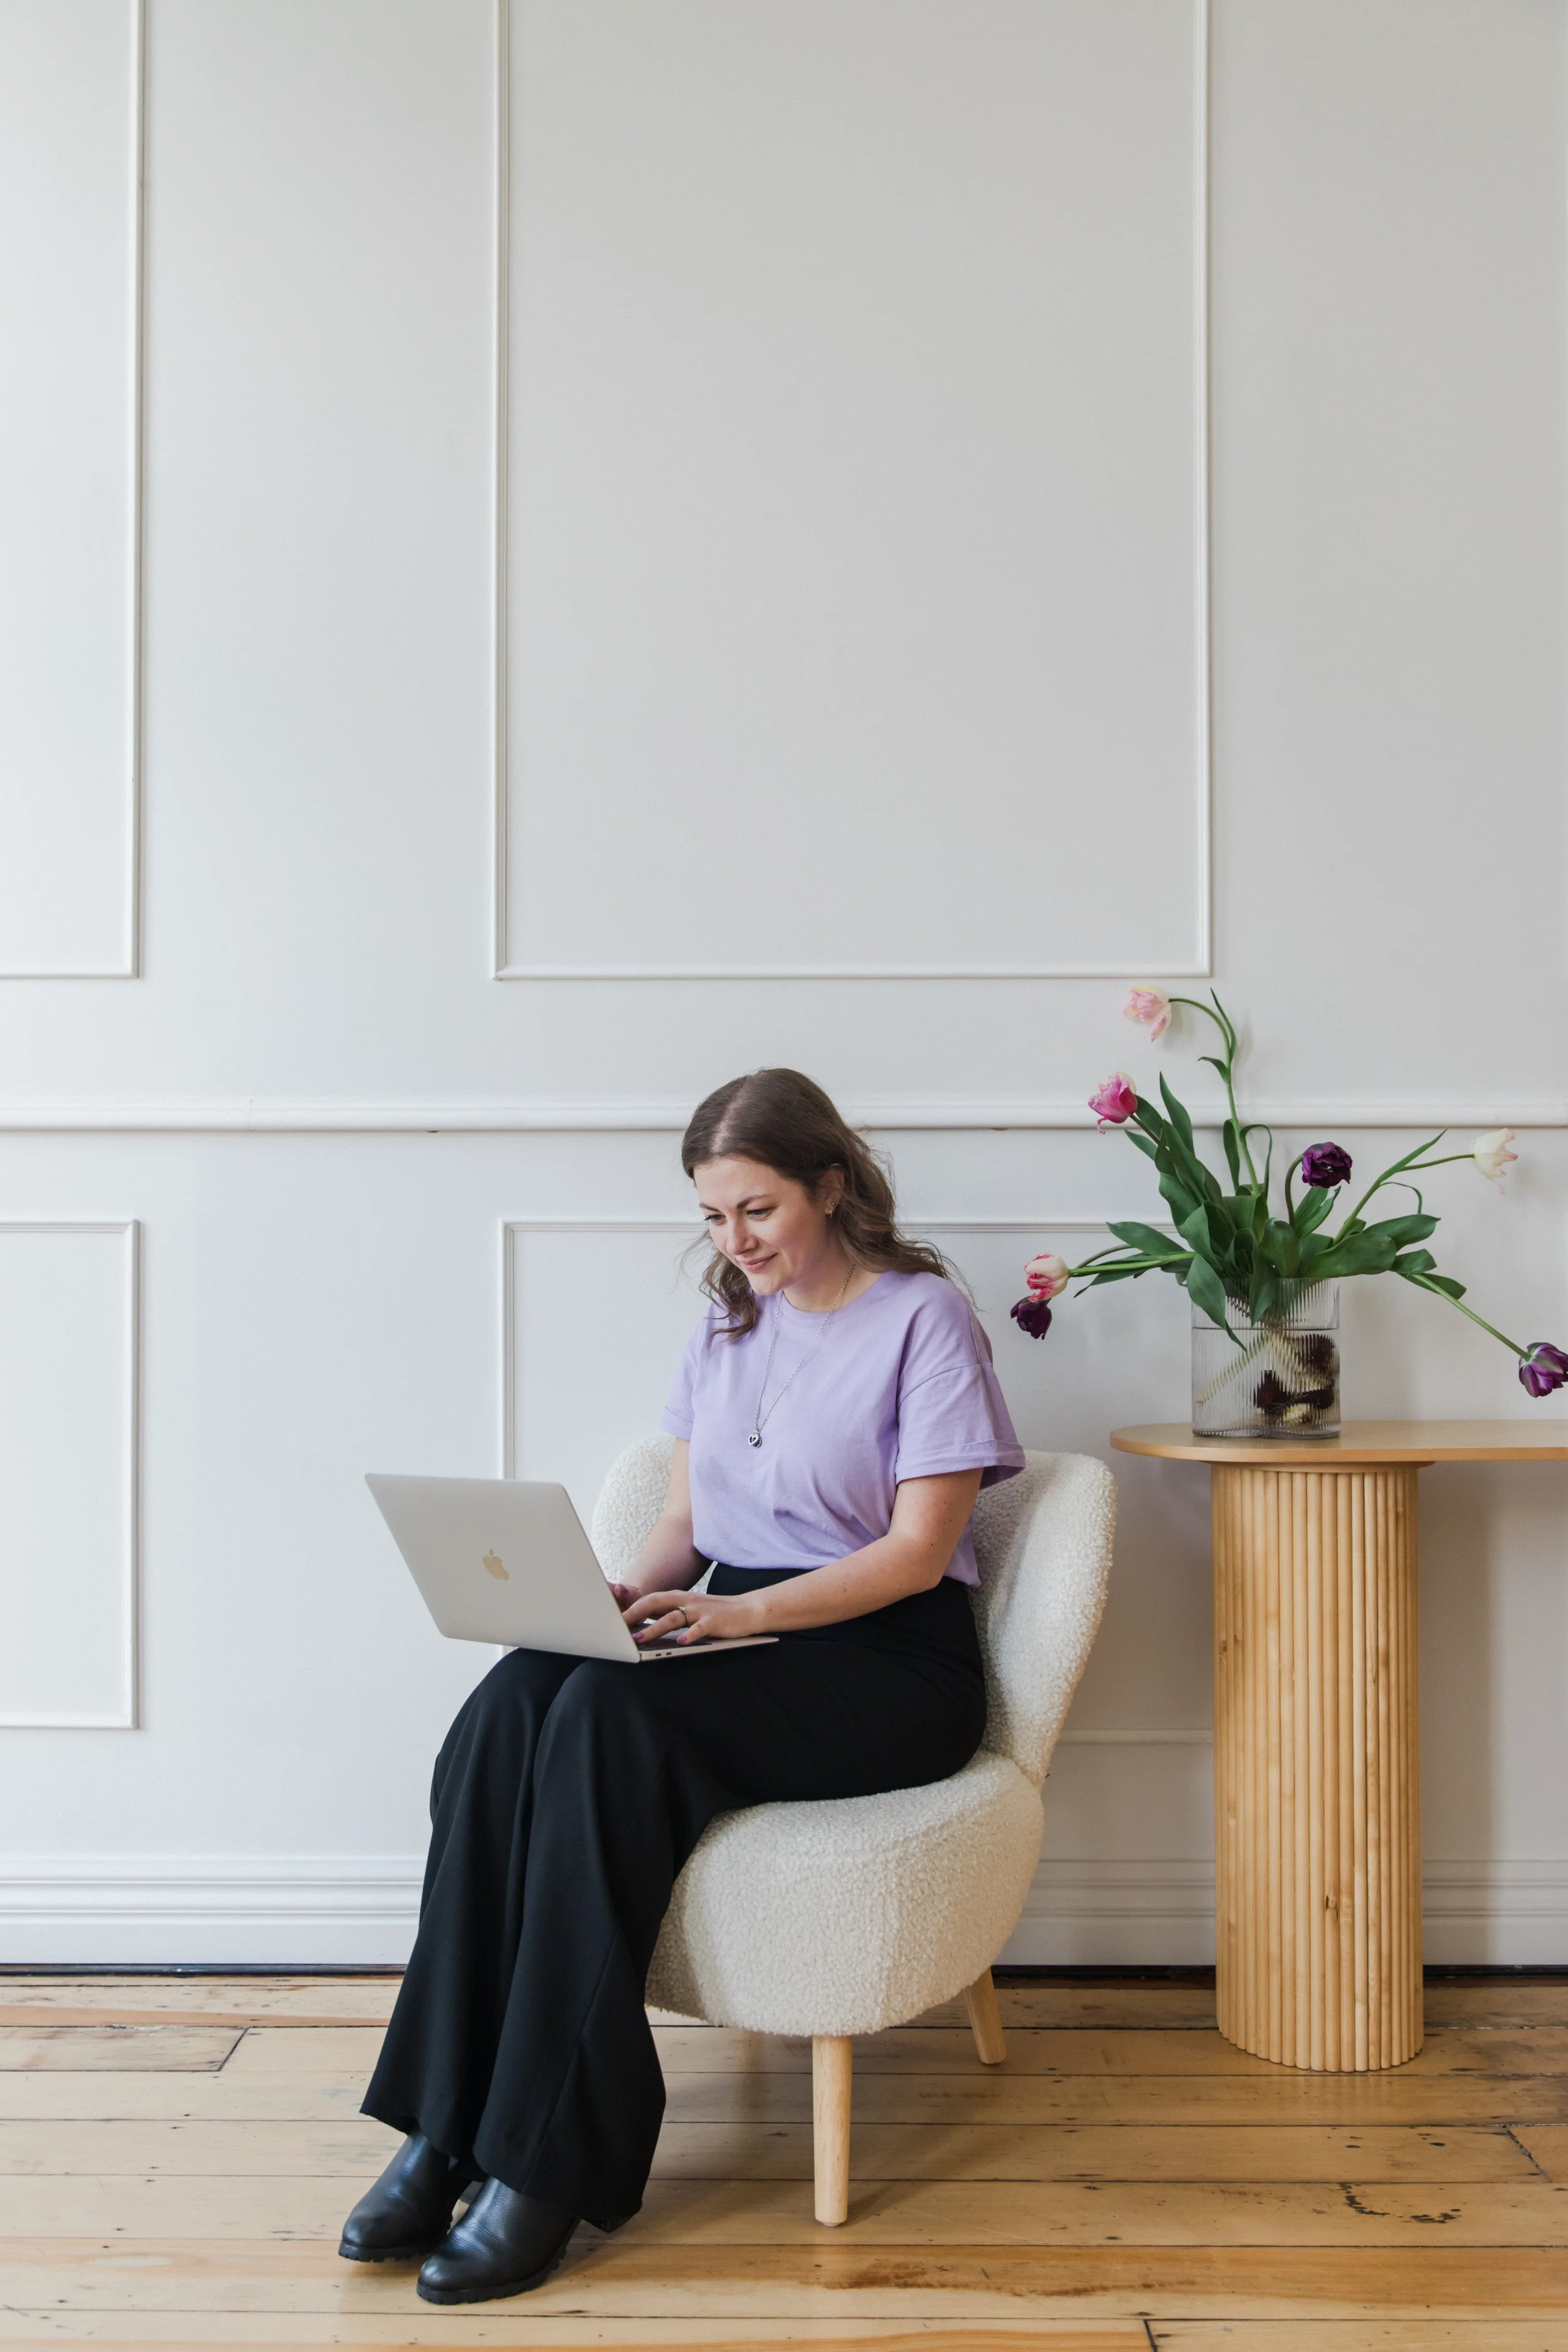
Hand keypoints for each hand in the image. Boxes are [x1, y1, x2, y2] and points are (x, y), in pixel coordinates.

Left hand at [621, 1588, 765, 1644]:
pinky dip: (690, 1635)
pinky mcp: (714, 1621)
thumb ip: (668, 1615)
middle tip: (617, 1626)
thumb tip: (641, 1626)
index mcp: (678, 1598)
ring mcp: (700, 1610)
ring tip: (640, 1639)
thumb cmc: (714, 1614)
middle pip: (655, 1603)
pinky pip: (700, 1628)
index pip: (649, 1600)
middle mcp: (686, 1600)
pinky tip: (681, 1643)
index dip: (630, 1608)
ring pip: (673, 1617)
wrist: (747, 1610)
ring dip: (655, 1628)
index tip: (611, 1619)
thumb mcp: (688, 1611)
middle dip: (635, 1614)